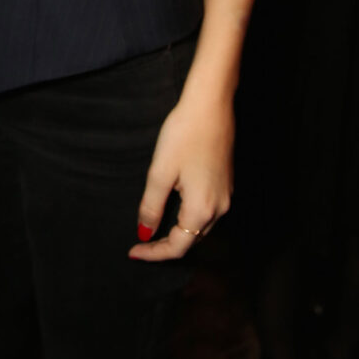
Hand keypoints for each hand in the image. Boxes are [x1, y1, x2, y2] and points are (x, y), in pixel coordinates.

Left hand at [129, 89, 234, 262]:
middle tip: (140, 243)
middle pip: (191, 240)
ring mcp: (226, 195)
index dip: (153, 253)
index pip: (177, 246)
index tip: (132, 251)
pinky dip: (189, 218)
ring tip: (154, 230)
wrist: (211, 105)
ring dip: (179, 233)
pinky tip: (174, 208)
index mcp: (202, 209)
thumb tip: (145, 233)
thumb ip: (152, 207)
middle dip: (166, 246)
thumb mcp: (160, 173)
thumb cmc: (184, 135)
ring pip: (201, 227)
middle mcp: (219, 208)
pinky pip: (208, 212)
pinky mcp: (226, 182)